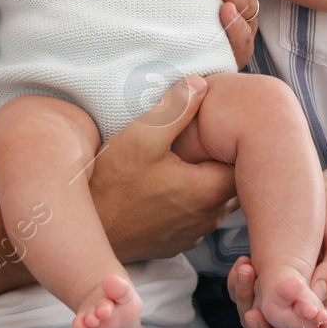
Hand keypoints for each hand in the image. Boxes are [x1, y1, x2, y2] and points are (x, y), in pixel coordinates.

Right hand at [90, 76, 237, 261]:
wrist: (80, 233)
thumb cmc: (109, 187)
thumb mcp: (139, 138)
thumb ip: (175, 109)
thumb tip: (201, 84)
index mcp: (207, 191)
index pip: (246, 162)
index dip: (235, 140)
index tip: (220, 127)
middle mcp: (207, 218)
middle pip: (235, 182)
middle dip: (226, 159)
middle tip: (208, 138)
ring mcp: (192, 234)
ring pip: (218, 201)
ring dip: (210, 180)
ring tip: (191, 158)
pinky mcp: (175, 242)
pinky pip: (198, 216)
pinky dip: (193, 200)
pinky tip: (172, 184)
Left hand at [227, 182, 326, 327]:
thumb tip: (315, 302)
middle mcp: (306, 303)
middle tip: (252, 312)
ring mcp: (286, 291)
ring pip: (261, 316)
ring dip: (247, 301)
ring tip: (246, 271)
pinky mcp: (272, 276)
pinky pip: (252, 292)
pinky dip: (243, 285)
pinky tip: (244, 264)